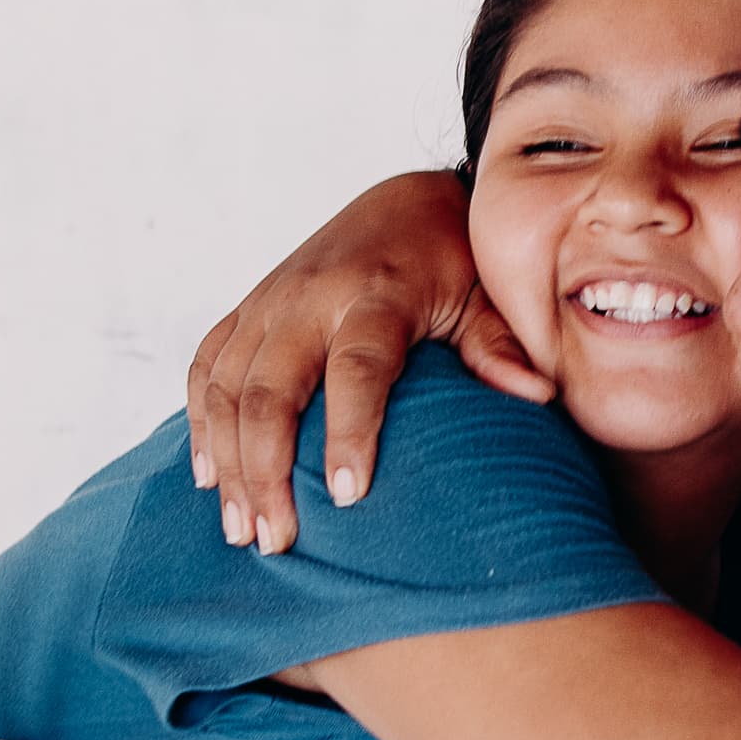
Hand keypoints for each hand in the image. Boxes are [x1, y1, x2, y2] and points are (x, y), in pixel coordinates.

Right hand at [185, 170, 549, 555]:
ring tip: (241, 529)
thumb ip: (499, 345)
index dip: (351, 430)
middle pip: (270, 386)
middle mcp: (311, 294)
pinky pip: (207, 365)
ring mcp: (271, 300)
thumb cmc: (454, 260)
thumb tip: (539, 393)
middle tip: (276, 539)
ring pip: (226, 384)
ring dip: (227, 460)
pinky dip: (201, 420)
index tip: (349, 496)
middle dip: (265, 468)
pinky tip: (209, 475)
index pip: (358, 366)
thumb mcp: (486, 296)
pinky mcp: (248, 308)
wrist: (407, 200)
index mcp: (377, 290)